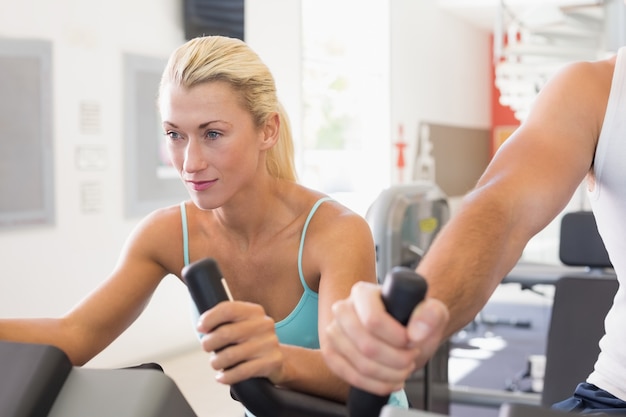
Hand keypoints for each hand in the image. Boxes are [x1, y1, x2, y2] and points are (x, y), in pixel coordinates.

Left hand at [196, 301, 283, 384]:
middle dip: (209, 343)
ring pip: (230, 355)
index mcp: (254, 311)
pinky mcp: (271, 362)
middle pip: (226, 333)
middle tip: (207, 347)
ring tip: (216, 363)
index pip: (228, 309)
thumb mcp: (241, 324)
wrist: (276, 359)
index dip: (210, 318)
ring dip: (216, 362)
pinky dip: (227, 376)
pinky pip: (241, 372)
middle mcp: (264, 324)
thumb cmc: (250, 341)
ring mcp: (269, 343)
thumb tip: (202, 326)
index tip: (201, 328)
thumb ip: (223, 321)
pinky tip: (222, 377)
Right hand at [322, 281, 448, 394]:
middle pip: (366, 344)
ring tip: (403, 369)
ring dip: (388, 374)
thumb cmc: (414, 320)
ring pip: (359, 363)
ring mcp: (333, 331)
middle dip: (395, 359)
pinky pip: (347, 375)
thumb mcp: (433, 312)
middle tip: (411, 357)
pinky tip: (389, 380)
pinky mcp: (330, 353)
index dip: (396, 338)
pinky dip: (373, 384)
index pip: (373, 320)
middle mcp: (343, 308)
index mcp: (363, 292)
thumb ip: (431, 315)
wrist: (405, 333)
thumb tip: (416, 332)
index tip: (413, 342)